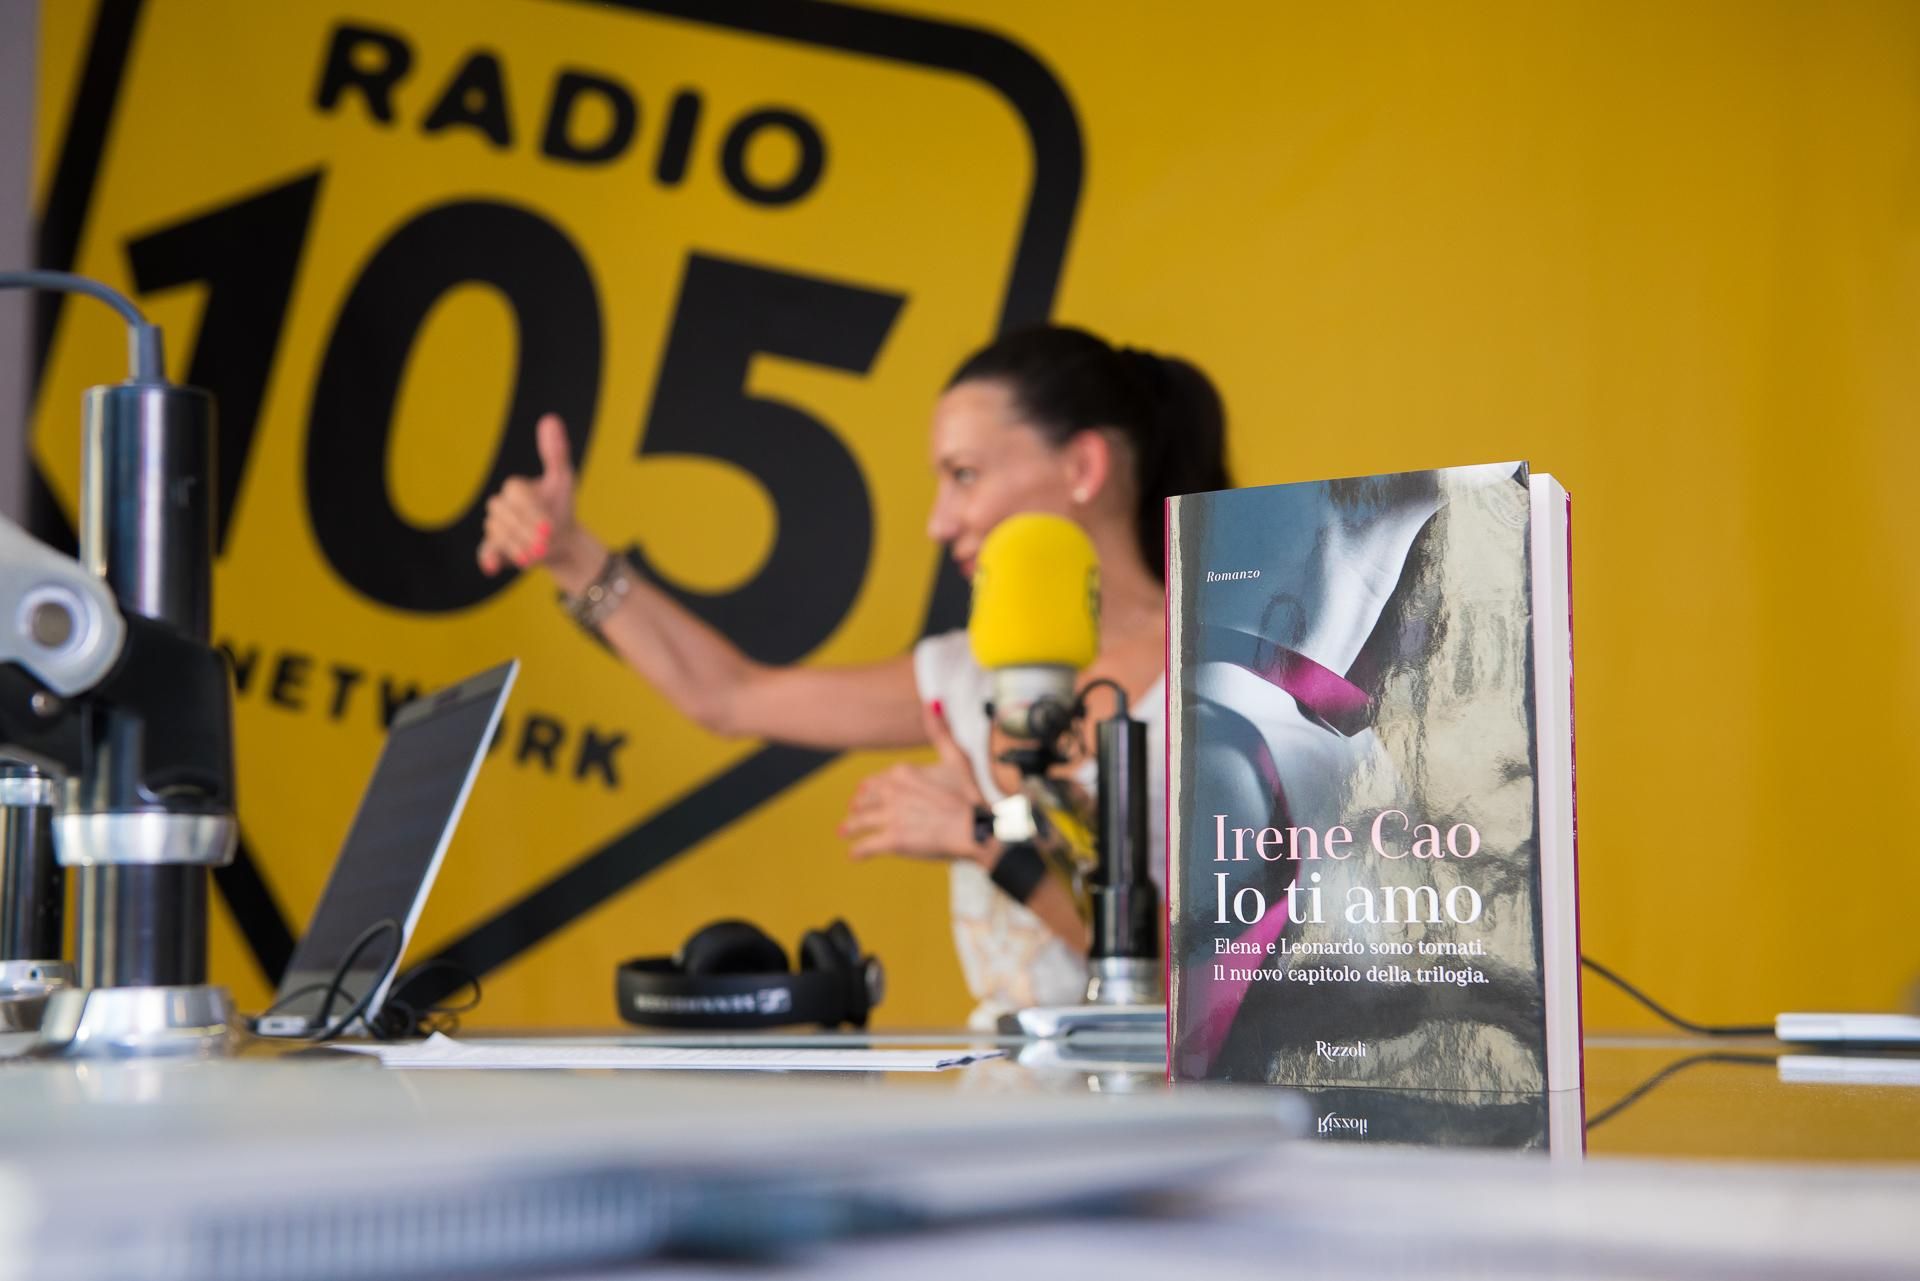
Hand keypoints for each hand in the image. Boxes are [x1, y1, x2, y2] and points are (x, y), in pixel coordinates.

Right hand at [476, 413, 602, 592]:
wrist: (563, 540)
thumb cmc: (561, 505)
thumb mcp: (562, 479)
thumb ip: (555, 452)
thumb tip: (550, 418)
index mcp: (515, 487)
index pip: (517, 496)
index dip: (533, 512)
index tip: (551, 526)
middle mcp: (500, 505)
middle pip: (505, 516)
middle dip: (526, 531)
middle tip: (546, 543)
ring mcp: (496, 527)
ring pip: (499, 534)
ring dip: (519, 546)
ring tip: (537, 556)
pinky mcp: (495, 547)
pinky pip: (486, 551)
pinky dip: (488, 559)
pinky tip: (492, 568)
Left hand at [839, 702, 989, 864]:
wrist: (976, 827)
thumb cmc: (970, 794)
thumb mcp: (956, 757)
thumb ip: (940, 731)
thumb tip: (932, 702)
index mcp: (903, 772)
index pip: (877, 781)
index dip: (870, 788)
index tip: (863, 791)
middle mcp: (892, 792)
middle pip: (866, 800)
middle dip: (859, 806)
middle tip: (853, 811)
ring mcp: (890, 817)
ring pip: (860, 822)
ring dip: (851, 827)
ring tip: (844, 831)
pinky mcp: (892, 840)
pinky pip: (866, 846)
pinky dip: (858, 851)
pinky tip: (854, 854)